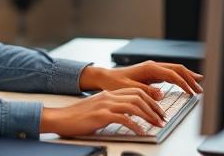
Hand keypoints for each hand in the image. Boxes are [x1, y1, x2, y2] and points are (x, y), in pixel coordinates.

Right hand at [40, 88, 165, 136]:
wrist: (61, 118)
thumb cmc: (78, 116)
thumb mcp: (99, 108)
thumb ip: (113, 108)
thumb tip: (130, 115)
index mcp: (109, 93)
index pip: (136, 91)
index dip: (150, 100)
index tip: (158, 111)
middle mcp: (109, 96)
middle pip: (138, 96)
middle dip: (153, 108)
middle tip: (161, 118)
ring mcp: (105, 105)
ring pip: (134, 106)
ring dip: (148, 116)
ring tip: (156, 125)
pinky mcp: (101, 115)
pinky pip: (123, 119)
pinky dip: (135, 125)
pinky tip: (141, 132)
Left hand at [79, 61, 202, 98]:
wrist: (106, 77)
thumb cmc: (115, 83)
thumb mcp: (129, 89)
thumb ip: (145, 91)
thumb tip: (161, 93)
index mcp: (148, 67)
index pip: (172, 74)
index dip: (184, 83)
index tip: (192, 92)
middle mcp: (152, 66)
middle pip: (177, 69)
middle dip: (190, 78)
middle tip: (200, 89)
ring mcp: (153, 69)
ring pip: (175, 70)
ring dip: (187, 77)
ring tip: (198, 85)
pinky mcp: (151, 73)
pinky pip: (169, 74)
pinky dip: (179, 78)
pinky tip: (185, 83)